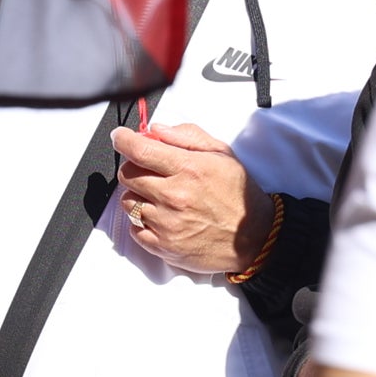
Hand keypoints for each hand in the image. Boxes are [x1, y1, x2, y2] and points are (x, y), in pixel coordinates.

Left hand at [111, 118, 260, 276]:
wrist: (255, 237)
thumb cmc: (238, 194)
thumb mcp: (221, 154)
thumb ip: (187, 137)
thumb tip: (156, 129)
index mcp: (188, 169)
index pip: (139, 149)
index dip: (123, 139)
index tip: (120, 137)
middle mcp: (173, 196)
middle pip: (127, 174)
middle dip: (134, 166)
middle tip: (150, 170)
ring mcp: (166, 223)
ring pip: (127, 201)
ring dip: (138, 194)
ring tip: (160, 196)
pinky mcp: (163, 246)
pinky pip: (134, 228)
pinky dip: (142, 221)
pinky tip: (161, 217)